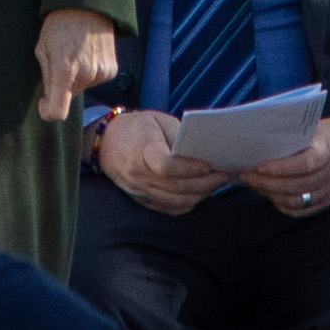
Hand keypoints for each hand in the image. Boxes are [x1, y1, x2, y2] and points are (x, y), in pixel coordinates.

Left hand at [35, 8, 119, 121]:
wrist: (88, 6)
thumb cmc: (59, 25)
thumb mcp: (42, 49)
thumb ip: (47, 78)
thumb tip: (50, 99)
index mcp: (64, 71)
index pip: (57, 112)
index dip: (47, 112)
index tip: (44, 102)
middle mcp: (86, 75)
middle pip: (69, 96)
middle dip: (62, 86)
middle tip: (60, 61)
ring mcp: (101, 73)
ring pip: (82, 88)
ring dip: (76, 78)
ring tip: (76, 54)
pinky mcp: (111, 70)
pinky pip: (95, 81)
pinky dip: (89, 73)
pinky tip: (88, 54)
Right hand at [92, 108, 222, 216]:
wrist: (107, 142)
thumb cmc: (137, 127)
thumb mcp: (159, 120)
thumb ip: (180, 136)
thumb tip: (203, 151)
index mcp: (141, 151)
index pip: (167, 167)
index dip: (190, 169)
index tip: (209, 165)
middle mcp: (138, 175)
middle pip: (175, 187)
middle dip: (203, 183)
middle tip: (222, 175)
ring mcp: (139, 190)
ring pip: (174, 201)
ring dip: (198, 194)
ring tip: (215, 184)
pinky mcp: (141, 199)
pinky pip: (168, 208)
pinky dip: (186, 204)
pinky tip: (199, 193)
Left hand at [245, 117, 329, 219]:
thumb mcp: (318, 128)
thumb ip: (295, 137)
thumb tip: (261, 145)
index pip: (306, 164)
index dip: (281, 167)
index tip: (260, 166)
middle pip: (297, 186)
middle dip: (267, 183)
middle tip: (247, 175)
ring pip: (299, 201)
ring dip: (273, 195)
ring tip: (255, 185)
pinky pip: (305, 210)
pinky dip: (285, 205)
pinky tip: (272, 196)